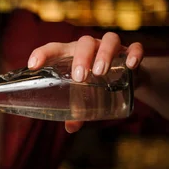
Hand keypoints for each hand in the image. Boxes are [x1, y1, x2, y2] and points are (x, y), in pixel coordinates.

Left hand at [27, 32, 143, 132]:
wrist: (128, 77)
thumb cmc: (96, 84)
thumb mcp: (84, 97)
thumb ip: (76, 111)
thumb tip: (71, 128)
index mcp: (72, 54)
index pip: (54, 48)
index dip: (42, 54)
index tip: (33, 65)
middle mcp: (91, 47)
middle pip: (84, 43)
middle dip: (81, 58)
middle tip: (79, 78)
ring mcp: (112, 47)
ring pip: (108, 40)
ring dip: (104, 54)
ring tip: (100, 72)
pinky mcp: (131, 52)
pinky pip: (135, 47)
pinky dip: (134, 54)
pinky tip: (131, 65)